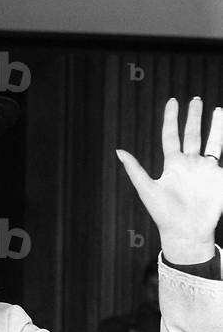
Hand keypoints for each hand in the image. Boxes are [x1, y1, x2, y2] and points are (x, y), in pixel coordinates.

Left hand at [116, 98, 222, 262]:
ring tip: (219, 110)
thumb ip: (135, 170)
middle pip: (193, 134)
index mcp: (173, 164)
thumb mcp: (147, 190)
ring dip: (217, 127)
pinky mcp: (219, 178)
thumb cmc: (164, 214)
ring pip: (214, 142)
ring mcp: (206, 170)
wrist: (186, 232)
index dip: (171, 118)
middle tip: (196, 99)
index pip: (171, 135)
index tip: (173, 101)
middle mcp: (190, 164)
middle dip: (195, 117)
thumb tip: (118, 151)